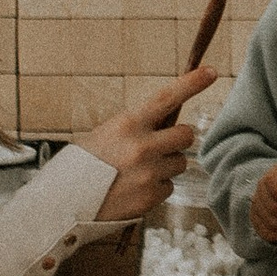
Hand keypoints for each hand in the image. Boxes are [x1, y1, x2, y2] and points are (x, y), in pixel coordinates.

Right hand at [81, 68, 217, 221]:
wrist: (64, 202)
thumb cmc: (85, 165)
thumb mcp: (107, 134)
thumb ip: (138, 127)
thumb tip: (167, 123)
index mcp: (128, 124)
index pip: (167, 97)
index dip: (192, 83)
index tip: (212, 72)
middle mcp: (142, 147)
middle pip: (186, 135)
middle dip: (178, 140)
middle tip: (160, 146)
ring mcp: (149, 173)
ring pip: (179, 163)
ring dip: (166, 166)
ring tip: (137, 172)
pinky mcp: (151, 197)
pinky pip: (169, 187)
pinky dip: (156, 188)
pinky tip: (134, 189)